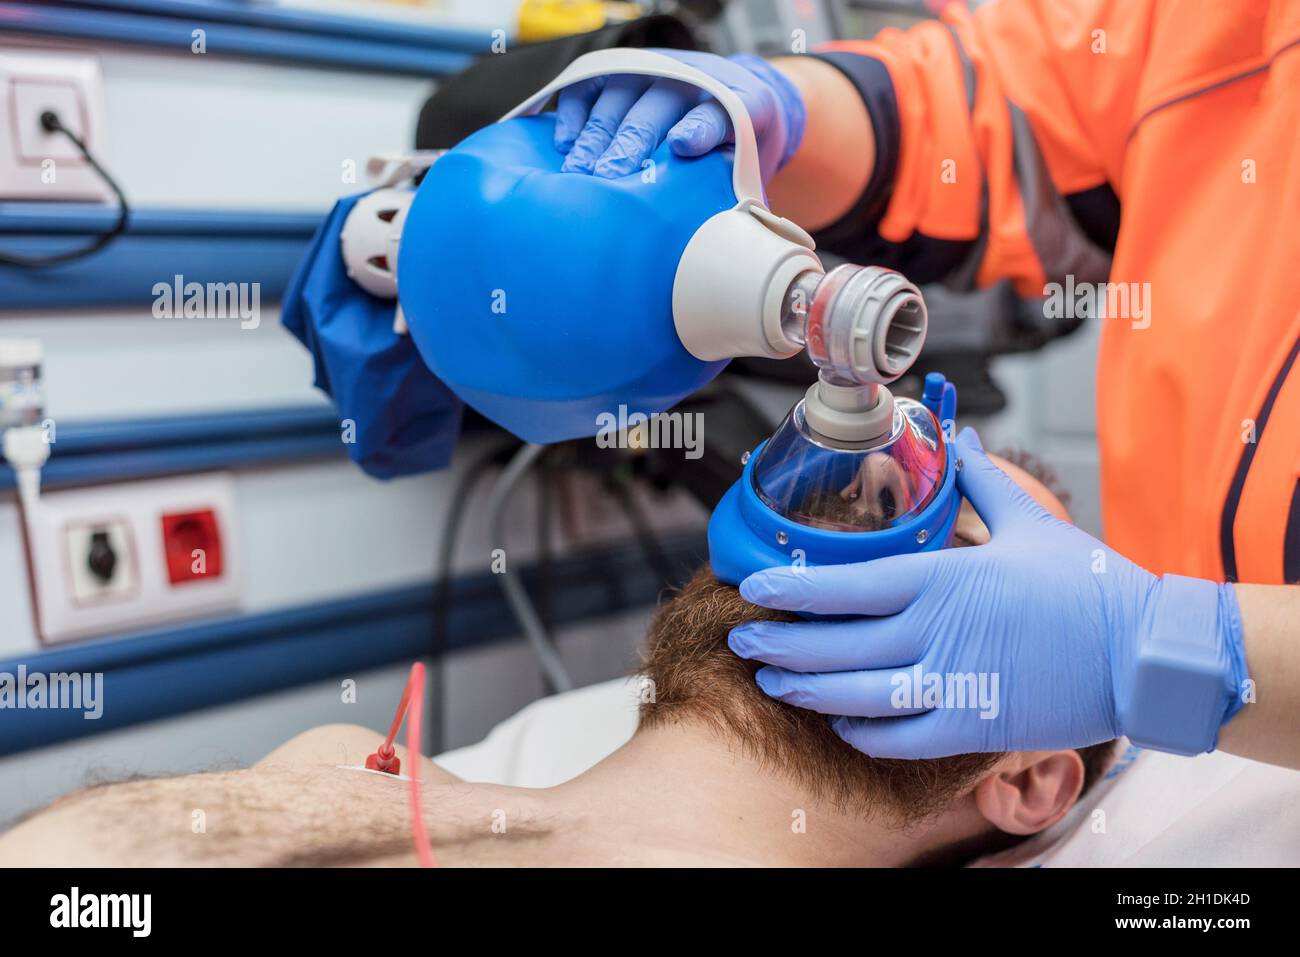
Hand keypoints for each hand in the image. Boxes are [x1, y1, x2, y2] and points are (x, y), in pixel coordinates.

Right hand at [553, 49, 804, 182]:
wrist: (736, 105)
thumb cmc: (738, 155)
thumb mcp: (748, 174)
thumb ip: (734, 196)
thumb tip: (718, 241)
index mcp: (744, 103)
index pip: (718, 113)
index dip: (699, 127)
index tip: (682, 146)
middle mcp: (698, 78)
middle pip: (659, 104)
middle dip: (630, 142)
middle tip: (607, 179)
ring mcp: (659, 71)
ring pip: (621, 94)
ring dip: (597, 134)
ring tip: (578, 172)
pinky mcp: (626, 73)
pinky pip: (594, 85)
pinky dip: (576, 111)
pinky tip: (564, 142)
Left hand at [727, 428, 1227, 757]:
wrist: (1145, 652)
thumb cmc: (1088, 586)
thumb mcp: (1030, 524)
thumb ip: (981, 482)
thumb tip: (959, 439)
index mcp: (942, 579)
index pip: (845, 584)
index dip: (792, 590)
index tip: (752, 588)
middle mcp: (934, 631)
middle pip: (835, 643)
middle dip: (779, 643)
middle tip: (741, 640)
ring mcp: (951, 683)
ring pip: (856, 694)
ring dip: (806, 689)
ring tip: (771, 681)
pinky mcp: (973, 726)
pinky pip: (899, 736)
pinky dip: (861, 732)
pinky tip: (838, 721)